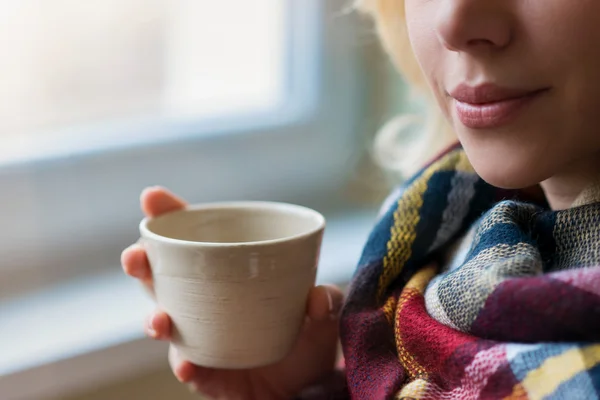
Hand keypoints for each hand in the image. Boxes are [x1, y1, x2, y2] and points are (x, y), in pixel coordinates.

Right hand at [121, 187, 342, 399]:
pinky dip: (185, 365)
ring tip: (160, 319)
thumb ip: (326, 302)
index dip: (169, 217)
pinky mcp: (208, 373)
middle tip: (136, 256)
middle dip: (141, 263)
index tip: (151, 198)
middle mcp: (204, 303)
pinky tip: (188, 362)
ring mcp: (201, 337)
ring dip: (154, 319)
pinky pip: (189, 368)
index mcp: (226, 275)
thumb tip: (316, 297)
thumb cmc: (306, 339)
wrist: (307, 388)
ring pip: (165, 323)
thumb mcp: (323, 316)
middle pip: (161, 278)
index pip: (193, 240)